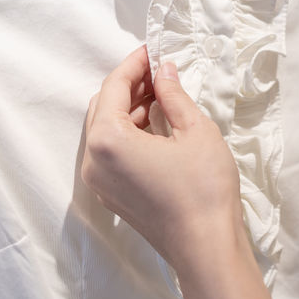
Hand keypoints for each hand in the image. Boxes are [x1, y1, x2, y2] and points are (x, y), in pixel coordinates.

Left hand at [80, 46, 247, 280]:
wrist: (205, 248)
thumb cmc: (203, 188)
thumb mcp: (195, 130)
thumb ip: (173, 94)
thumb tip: (164, 70)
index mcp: (107, 140)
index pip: (113, 87)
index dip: (134, 64)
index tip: (153, 50)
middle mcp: (93, 160)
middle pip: (103, 107)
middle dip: (129, 85)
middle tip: (159, 71)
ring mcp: (99, 182)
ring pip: (105, 130)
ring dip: (129, 109)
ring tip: (162, 95)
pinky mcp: (111, 195)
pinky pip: (110, 153)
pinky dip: (128, 133)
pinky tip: (156, 126)